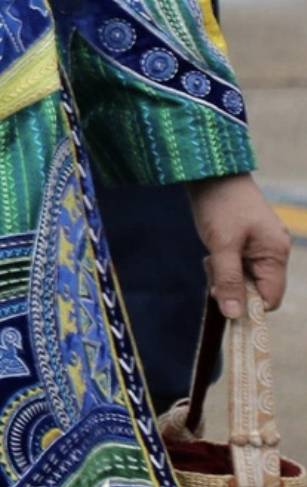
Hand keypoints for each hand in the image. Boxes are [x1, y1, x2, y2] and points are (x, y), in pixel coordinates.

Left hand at [188, 174, 289, 319]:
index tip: (221, 297)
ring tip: (210, 258)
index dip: (247, 304)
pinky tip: (212, 253)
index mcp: (276, 253)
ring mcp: (263, 244)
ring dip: (226, 275)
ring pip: (247, 276)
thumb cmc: (219, 205)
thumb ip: (228, 279)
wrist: (210, 172)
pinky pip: (241, 263)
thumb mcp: (221, 245)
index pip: (270, 298)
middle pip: (258, 288)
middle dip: (233, 287)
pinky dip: (226, 264)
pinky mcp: (249, 239)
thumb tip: (234, 314)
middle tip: (211, 270)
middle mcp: (275, 251)